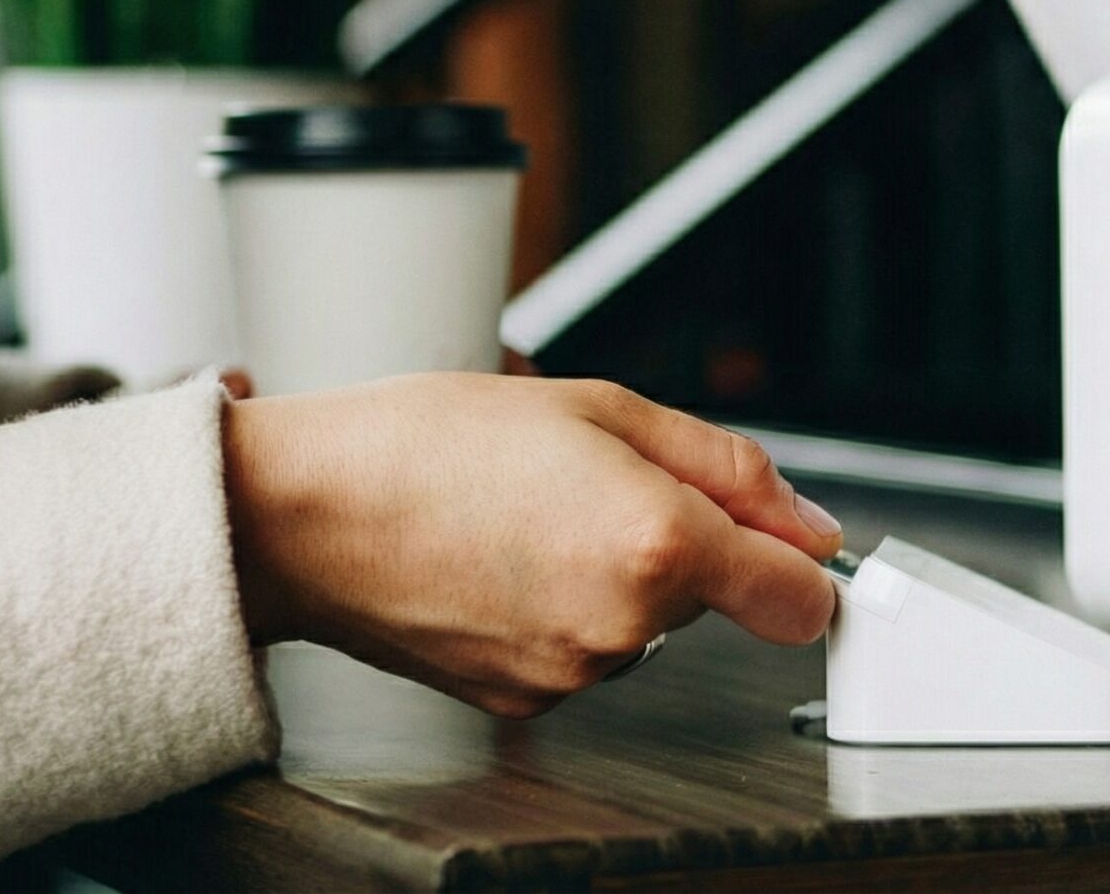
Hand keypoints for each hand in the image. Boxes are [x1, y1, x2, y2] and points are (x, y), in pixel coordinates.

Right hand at [223, 373, 842, 717]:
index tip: (784, 539)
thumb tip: (806, 520)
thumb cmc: (428, 443)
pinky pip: (585, 648)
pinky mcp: (524, 703)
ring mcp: (572, 673)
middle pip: (713, 594)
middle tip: (592, 479)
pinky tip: (502, 560)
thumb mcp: (601, 406)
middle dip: (680, 537)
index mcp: (656, 545)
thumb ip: (727, 466)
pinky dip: (562, 606)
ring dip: (615, 571)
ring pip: (646, 621)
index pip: (802, 600)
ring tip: (531, 515)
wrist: (303, 512)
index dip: (801, 561)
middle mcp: (623, 627)